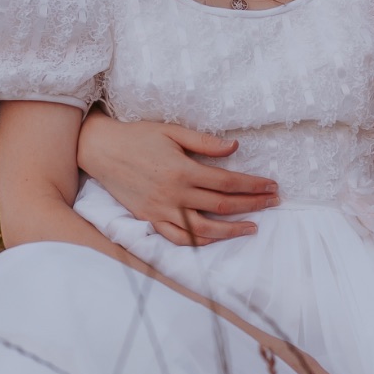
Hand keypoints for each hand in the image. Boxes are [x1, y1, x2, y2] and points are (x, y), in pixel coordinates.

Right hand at [77, 113, 276, 245]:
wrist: (101, 150)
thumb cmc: (138, 136)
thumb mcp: (172, 131)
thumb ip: (204, 142)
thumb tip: (234, 148)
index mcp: (183, 170)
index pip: (228, 182)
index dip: (253, 186)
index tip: (271, 186)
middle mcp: (174, 194)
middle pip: (222, 205)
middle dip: (252, 205)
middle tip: (273, 202)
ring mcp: (162, 210)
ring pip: (204, 229)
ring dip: (232, 230)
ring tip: (252, 226)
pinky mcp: (150, 219)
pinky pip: (178, 237)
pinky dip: (199, 241)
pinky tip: (215, 238)